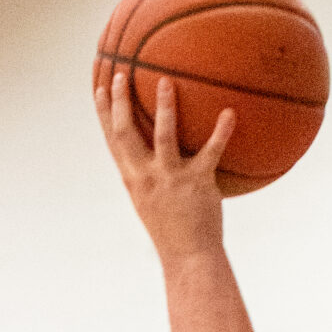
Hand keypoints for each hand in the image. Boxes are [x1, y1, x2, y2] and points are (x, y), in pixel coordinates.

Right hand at [96, 67, 232, 263]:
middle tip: (123, 73)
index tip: (101, 87)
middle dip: (121, 101)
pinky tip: (230, 112)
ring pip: (163, 137)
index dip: (105, 113)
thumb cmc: (173, 229)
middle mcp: (146, 177)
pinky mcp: (197, 183)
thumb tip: (155, 150)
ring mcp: (170, 180)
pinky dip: (221, 132)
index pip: (112, 141)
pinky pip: (210, 152)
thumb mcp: (152, 201)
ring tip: (167, 81)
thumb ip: (150, 174)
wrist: (189, 258)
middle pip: (126, 132)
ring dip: (164, 107)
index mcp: (133, 179)